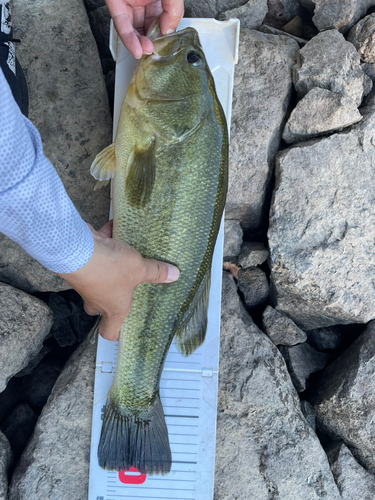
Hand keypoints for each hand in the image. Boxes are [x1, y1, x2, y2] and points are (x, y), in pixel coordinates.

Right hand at [57, 220, 178, 340]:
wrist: (78, 250)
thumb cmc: (109, 269)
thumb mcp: (140, 270)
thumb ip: (156, 272)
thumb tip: (174, 275)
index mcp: (113, 308)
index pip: (109, 331)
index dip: (115, 333)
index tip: (122, 331)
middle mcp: (97, 298)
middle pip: (99, 307)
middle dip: (109, 299)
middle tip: (124, 290)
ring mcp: (86, 282)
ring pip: (97, 280)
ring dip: (109, 269)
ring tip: (124, 257)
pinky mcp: (80, 263)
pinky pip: (94, 254)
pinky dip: (103, 243)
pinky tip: (113, 229)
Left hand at [105, 0, 183, 57]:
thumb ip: (174, 11)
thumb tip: (169, 31)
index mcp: (158, 0)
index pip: (162, 23)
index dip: (164, 37)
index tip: (167, 48)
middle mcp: (142, 3)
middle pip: (146, 29)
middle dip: (152, 44)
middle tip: (157, 54)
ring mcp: (128, 5)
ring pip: (133, 30)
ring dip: (140, 45)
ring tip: (148, 52)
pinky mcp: (115, 5)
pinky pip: (121, 25)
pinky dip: (129, 40)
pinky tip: (137, 50)